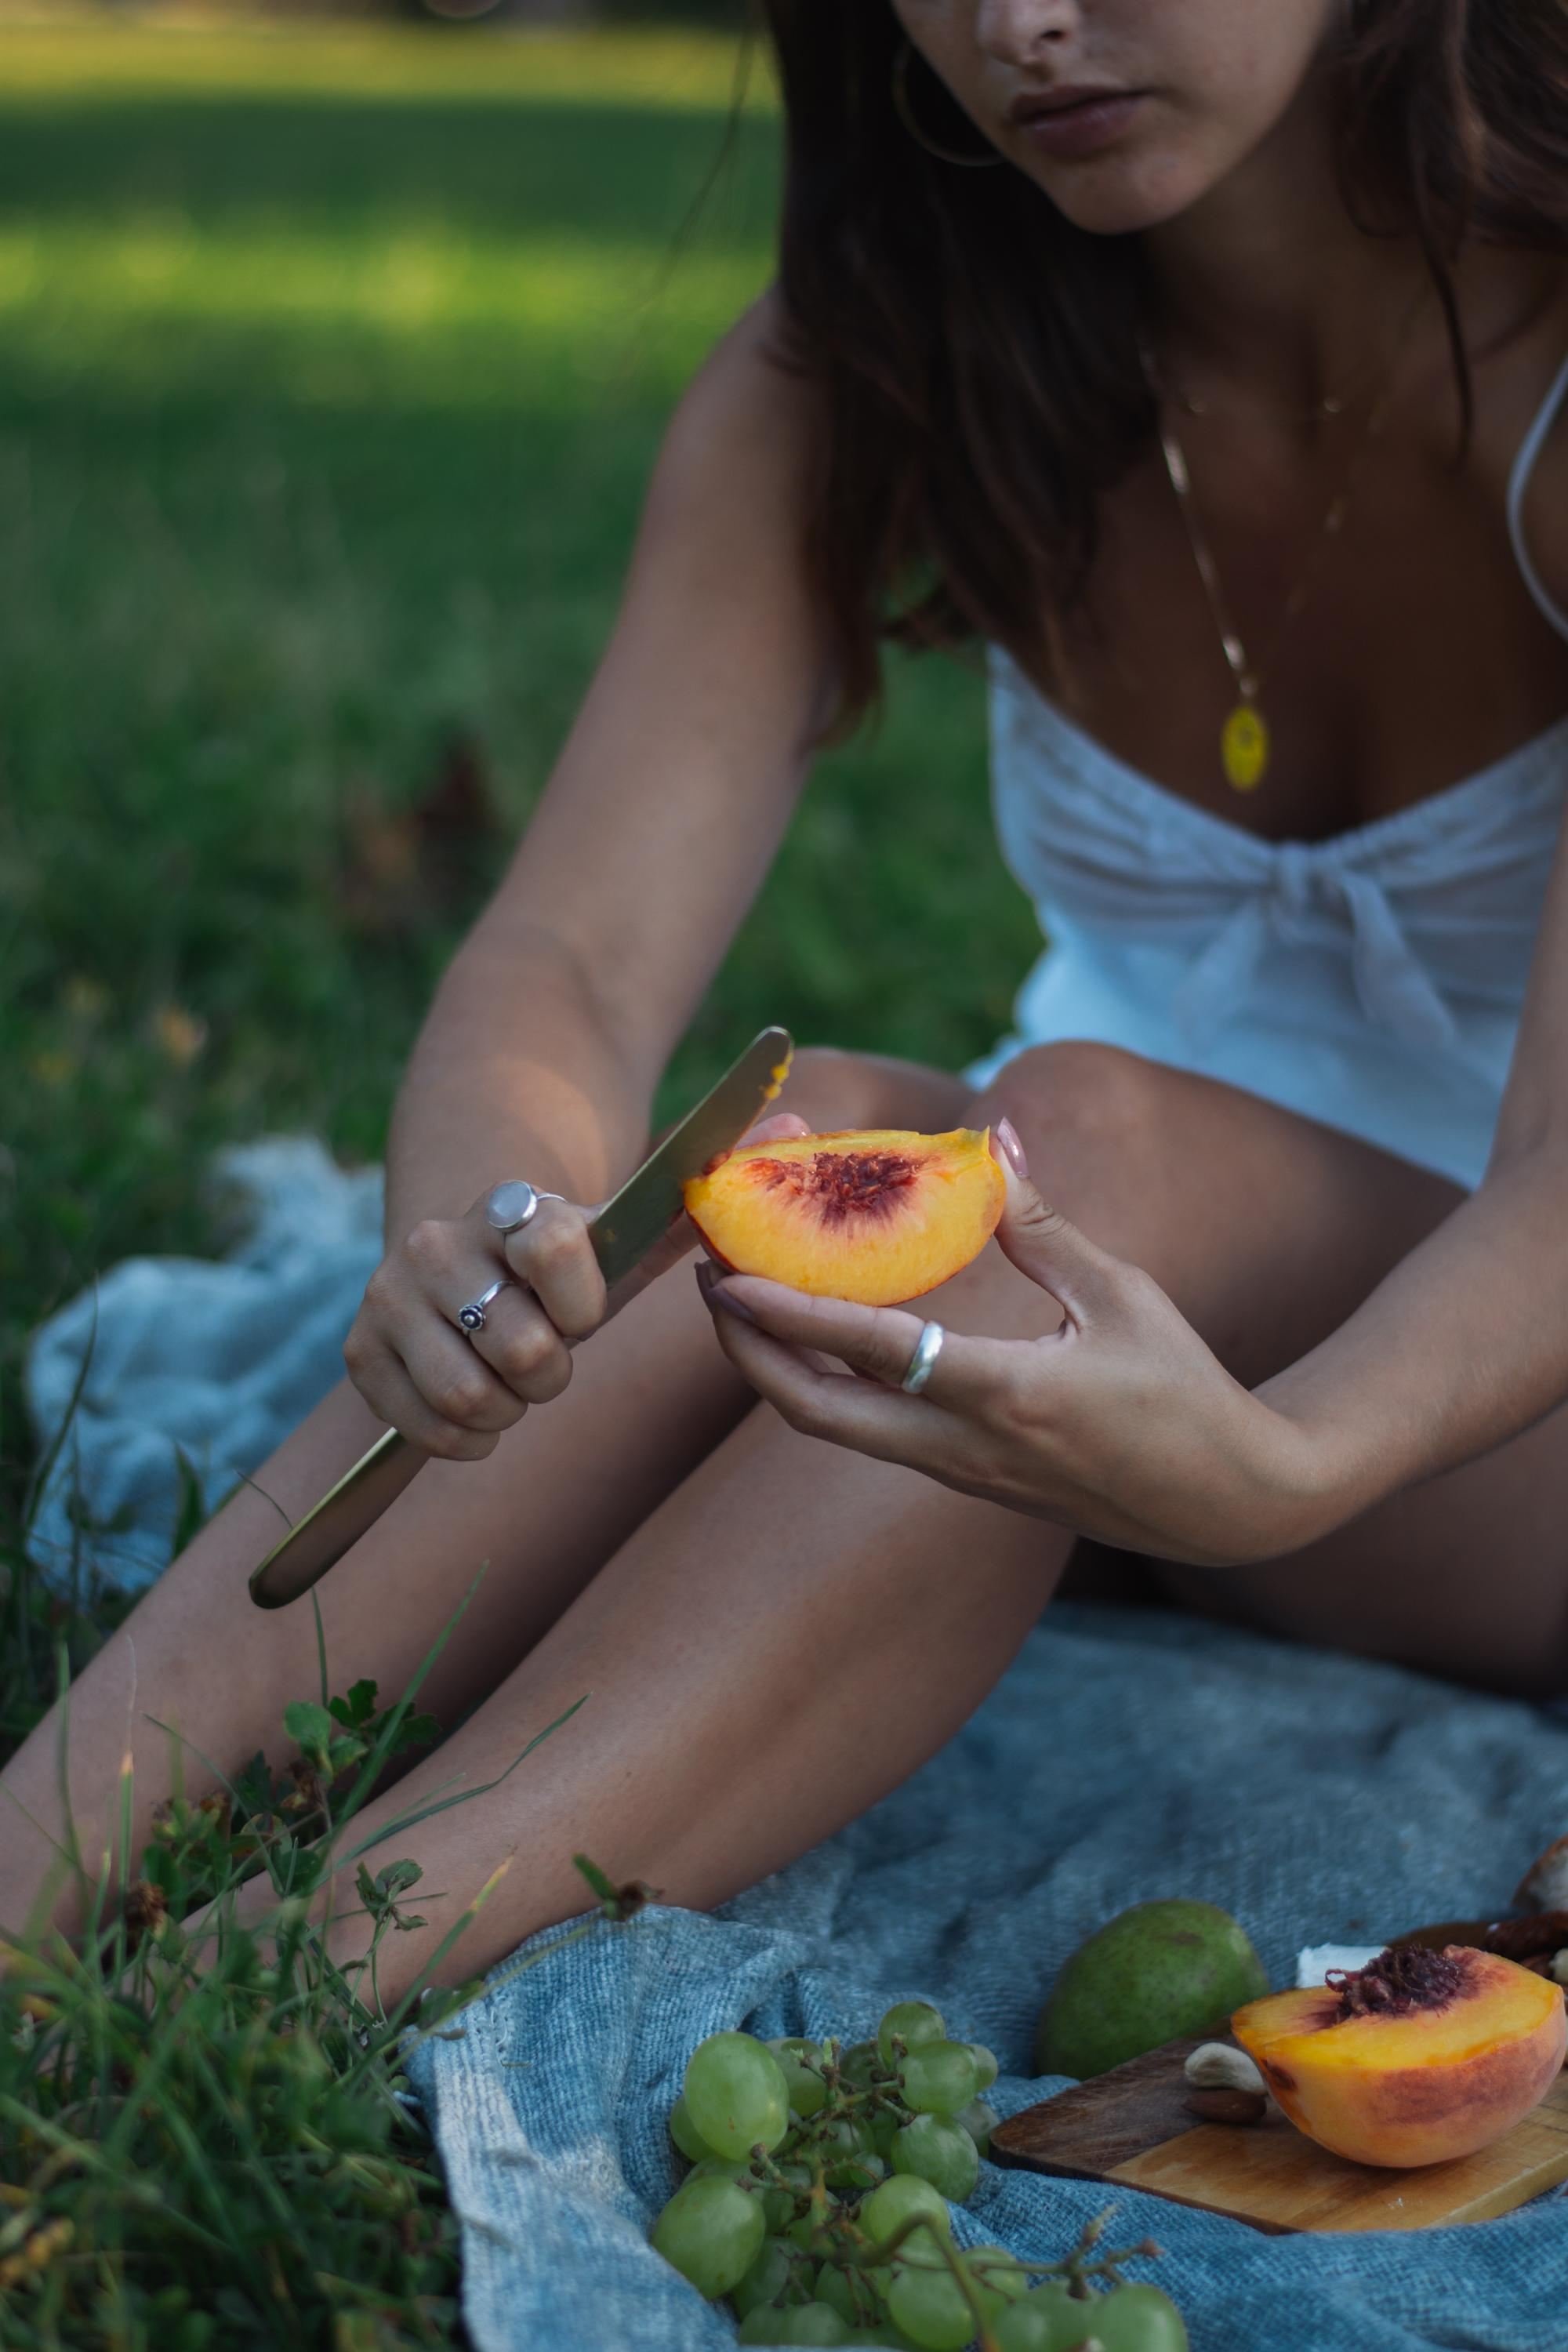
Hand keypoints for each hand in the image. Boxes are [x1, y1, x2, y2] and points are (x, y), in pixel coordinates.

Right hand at [345, 1110, 810, 1458]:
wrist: (459, 1265)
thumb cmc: (567, 1267)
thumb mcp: (632, 1233)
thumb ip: (709, 1191)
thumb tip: (801, 1126)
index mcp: (513, 1208)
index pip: (558, 1249)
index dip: (584, 1301)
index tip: (584, 1309)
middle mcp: (437, 1242)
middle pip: (527, 1349)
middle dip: (554, 1372)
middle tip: (549, 1354)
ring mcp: (389, 1296)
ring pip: (473, 1397)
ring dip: (509, 1408)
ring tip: (511, 1379)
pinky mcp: (359, 1350)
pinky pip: (428, 1429)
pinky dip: (463, 1436)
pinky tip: (476, 1405)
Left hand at [696, 1147, 1326, 1566]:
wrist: (1224, 1503)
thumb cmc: (1185, 1390)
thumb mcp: (1123, 1296)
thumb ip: (1043, 1226)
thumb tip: (993, 1139)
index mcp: (1008, 1396)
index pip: (871, 1352)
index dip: (788, 1313)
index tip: (724, 1275)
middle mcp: (967, 1447)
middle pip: (816, 1414)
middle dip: (747, 1351)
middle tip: (709, 1279)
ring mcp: (959, 1473)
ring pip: (835, 1428)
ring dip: (778, 1368)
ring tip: (741, 1298)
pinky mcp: (964, 1480)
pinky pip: (871, 1431)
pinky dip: (826, 1384)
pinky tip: (815, 1333)